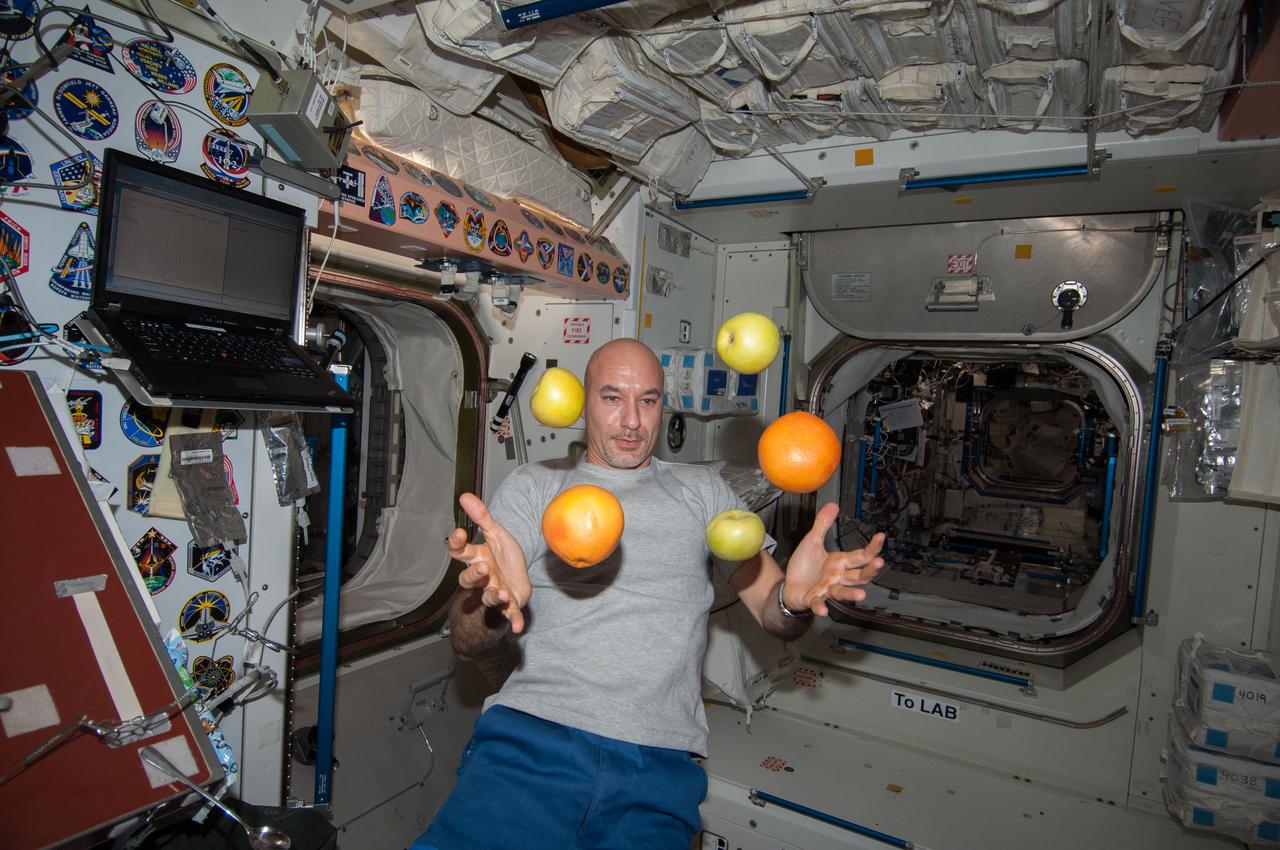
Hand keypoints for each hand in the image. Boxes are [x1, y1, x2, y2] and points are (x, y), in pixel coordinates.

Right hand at [448, 493, 531, 632]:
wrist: (520, 580)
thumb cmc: (504, 558)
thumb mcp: (496, 534)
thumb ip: (482, 517)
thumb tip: (464, 495)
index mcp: (477, 558)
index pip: (459, 552)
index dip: (456, 544)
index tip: (458, 533)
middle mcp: (482, 577)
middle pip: (468, 580)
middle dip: (473, 575)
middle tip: (482, 567)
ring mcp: (494, 592)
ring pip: (486, 598)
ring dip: (492, 596)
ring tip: (500, 592)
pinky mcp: (509, 605)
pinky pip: (509, 614)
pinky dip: (513, 620)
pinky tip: (518, 626)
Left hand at [783, 502, 883, 617]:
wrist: (789, 586)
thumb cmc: (804, 567)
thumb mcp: (812, 541)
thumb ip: (823, 524)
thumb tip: (833, 505)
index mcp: (840, 562)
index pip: (861, 555)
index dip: (872, 547)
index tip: (881, 537)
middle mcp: (837, 577)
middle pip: (859, 576)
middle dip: (870, 570)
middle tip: (879, 563)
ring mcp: (827, 589)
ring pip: (842, 592)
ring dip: (851, 594)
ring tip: (861, 595)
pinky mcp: (813, 599)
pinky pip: (818, 604)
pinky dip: (820, 607)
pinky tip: (823, 609)